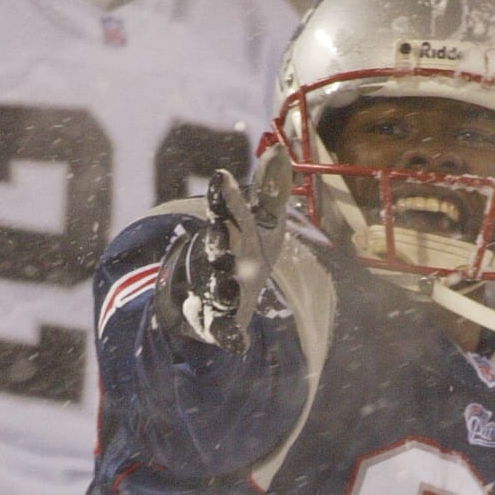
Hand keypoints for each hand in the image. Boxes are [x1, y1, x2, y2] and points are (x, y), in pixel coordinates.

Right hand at [155, 143, 290, 353]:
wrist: (214, 294)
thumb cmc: (244, 249)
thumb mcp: (262, 221)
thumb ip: (270, 190)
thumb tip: (280, 150)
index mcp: (227, 231)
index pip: (227, 211)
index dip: (226, 197)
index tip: (221, 177)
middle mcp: (216, 260)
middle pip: (217, 251)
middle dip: (218, 243)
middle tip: (220, 235)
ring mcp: (214, 291)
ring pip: (216, 289)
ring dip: (222, 287)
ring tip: (228, 285)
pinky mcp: (217, 323)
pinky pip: (223, 331)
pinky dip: (230, 337)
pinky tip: (240, 345)